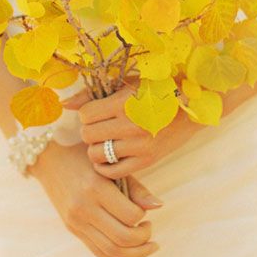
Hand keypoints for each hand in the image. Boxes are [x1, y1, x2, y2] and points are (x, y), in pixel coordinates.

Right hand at [28, 140, 161, 256]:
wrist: (50, 159)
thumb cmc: (85, 157)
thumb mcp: (111, 167)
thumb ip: (135, 188)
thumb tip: (158, 206)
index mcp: (96, 188)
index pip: (130, 216)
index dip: (144, 217)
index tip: (146, 212)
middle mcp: (84, 208)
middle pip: (122, 238)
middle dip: (143, 239)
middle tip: (150, 229)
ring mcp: (76, 222)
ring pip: (110, 251)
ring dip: (135, 255)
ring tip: (148, 246)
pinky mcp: (73, 229)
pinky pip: (97, 252)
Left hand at [61, 81, 203, 178]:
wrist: (191, 109)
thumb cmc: (156, 91)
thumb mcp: (126, 85)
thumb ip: (93, 94)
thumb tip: (64, 104)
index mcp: (125, 103)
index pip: (86, 115)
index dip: (87, 114)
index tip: (96, 112)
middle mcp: (131, 125)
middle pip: (88, 135)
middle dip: (90, 132)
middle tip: (101, 127)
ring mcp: (139, 146)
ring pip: (97, 155)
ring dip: (97, 149)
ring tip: (107, 141)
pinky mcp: (146, 161)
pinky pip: (112, 171)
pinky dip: (106, 166)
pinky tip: (111, 156)